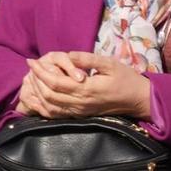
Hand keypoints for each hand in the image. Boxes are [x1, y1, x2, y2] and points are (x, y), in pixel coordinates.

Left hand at [18, 50, 151, 119]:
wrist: (139, 100)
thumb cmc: (126, 79)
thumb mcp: (110, 64)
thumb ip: (88, 59)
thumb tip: (69, 54)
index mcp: (87, 89)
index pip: (56, 82)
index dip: (40, 72)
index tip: (31, 61)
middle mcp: (81, 103)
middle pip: (49, 95)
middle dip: (36, 80)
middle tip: (30, 67)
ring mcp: (80, 112)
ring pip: (50, 106)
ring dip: (37, 93)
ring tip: (32, 78)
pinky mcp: (80, 115)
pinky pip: (56, 114)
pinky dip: (43, 106)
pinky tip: (37, 96)